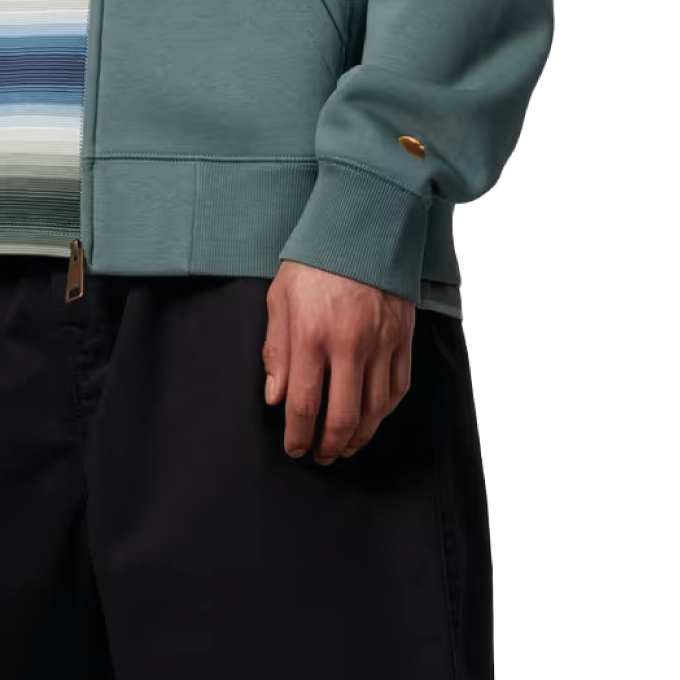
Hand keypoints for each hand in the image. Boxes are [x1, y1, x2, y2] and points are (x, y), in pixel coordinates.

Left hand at [262, 260, 414, 463]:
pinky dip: (384, 412)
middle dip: (330, 447)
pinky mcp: (403, 337)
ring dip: (359, 437)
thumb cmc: (316, 259)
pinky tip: (372, 419)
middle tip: (321, 456)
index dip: (298, 437)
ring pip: (374, 410)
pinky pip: (398, 388)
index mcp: (312, 336)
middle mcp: (349, 345)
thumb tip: (275, 397)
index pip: (304, 405)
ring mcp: (381, 343)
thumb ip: (276, 352)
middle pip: (343, 418)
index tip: (295, 450)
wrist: (364, 222)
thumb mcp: (280, 300)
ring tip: (346, 446)